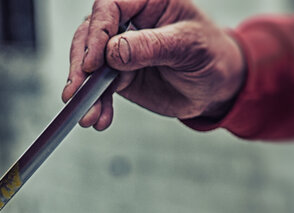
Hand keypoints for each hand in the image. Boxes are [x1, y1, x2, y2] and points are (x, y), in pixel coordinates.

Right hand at [63, 0, 245, 129]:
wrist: (216, 85)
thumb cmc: (211, 55)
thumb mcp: (188, 46)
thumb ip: (152, 46)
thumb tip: (114, 51)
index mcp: (148, 1)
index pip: (110, 6)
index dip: (97, 32)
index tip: (92, 62)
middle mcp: (129, 21)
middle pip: (90, 34)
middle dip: (80, 65)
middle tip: (77, 91)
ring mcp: (120, 49)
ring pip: (89, 64)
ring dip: (85, 92)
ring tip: (88, 116)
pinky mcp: (118, 75)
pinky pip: (99, 88)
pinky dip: (97, 105)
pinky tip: (100, 119)